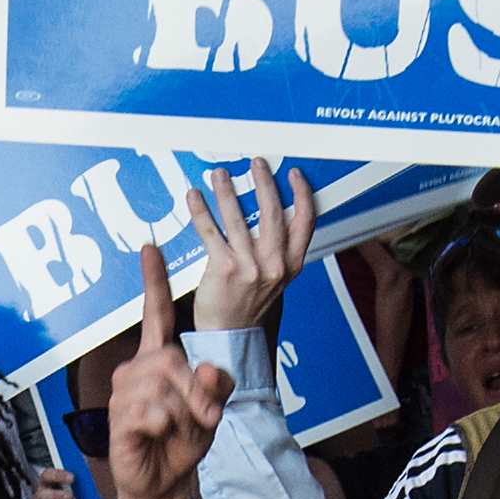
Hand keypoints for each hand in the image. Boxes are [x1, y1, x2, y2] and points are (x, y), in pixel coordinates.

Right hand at [102, 243, 233, 498]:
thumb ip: (216, 384)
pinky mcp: (118, 417)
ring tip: (178, 429)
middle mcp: (137, 369)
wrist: (163, 484)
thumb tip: (205, 369)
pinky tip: (158, 434)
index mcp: (159, 359)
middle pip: (172, 358)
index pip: (153, 313)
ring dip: (183, 412)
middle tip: (201, 417)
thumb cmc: (184, 441)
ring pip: (162, 385)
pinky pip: (150, 410)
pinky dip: (165, 425)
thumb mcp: (212, 408)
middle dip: (195, 391)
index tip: (150, 248)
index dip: (153, 281)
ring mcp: (124, 393)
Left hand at [187, 164, 313, 336]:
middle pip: (272, 212)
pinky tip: (195, 197)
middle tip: (256, 163)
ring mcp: (249, 266)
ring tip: (220, 175)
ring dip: (227, 191)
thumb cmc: (250, 304)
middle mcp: (274, 264)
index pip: (305, 221)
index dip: (302, 194)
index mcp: (291, 264)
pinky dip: (201, 210)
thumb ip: (279, 249)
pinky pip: (211, 231)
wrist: (230, 335)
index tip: (294, 175)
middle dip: (264, 182)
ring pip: (238, 218)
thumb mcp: (276, 277)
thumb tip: (273, 212)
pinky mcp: (224, 269)